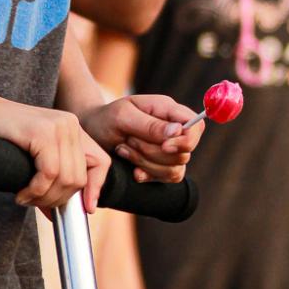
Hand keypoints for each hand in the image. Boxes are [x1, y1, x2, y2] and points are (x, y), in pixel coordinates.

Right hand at [0, 99, 111, 212]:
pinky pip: (49, 174)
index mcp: (73, 128)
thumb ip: (51, 175)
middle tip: (34, 203)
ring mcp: (58, 126)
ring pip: (65, 179)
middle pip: (80, 178)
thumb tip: (59, 211)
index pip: (101, 163)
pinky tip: (21, 193)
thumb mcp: (34, 156)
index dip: (95, 189)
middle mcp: (70, 124)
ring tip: (25, 199)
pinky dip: (35, 191)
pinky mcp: (42, 132)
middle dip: (58, 199)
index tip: (86, 209)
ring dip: (44, 198)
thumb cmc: (0, 137)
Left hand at [82, 94, 196, 182]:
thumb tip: (178, 131)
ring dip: (146, 163)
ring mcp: (169, 149)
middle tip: (128, 141)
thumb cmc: (106, 119)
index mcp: (167, 110)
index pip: (196, 125)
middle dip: (154, 153)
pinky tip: (133, 170)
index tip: (164, 145)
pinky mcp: (162, 166)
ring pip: (176, 168)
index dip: (186, 140)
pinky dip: (149, 176)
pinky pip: (169, 179)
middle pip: (184, 152)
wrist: (92, 134)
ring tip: (124, 150)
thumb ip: (149, 125)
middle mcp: (173, 129)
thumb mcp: (122, 117)